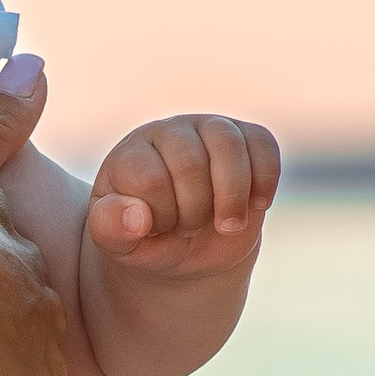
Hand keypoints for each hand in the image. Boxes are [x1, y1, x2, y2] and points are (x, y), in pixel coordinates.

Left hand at [87, 114, 279, 279]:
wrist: (188, 246)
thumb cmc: (147, 240)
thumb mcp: (118, 243)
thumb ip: (109, 229)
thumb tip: (137, 217)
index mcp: (131, 154)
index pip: (151, 178)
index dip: (163, 216)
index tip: (158, 230)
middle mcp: (169, 132)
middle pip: (190, 163)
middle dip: (195, 211)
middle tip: (189, 229)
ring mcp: (209, 129)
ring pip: (228, 146)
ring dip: (232, 198)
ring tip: (225, 224)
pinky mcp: (246, 137)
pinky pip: (264, 144)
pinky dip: (264, 182)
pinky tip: (254, 206)